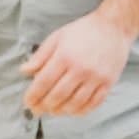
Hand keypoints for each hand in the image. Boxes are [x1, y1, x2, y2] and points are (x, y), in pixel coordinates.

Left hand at [20, 11, 134, 116]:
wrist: (114, 27)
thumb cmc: (83, 31)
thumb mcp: (57, 38)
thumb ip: (40, 56)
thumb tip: (24, 71)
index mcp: (64, 57)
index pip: (43, 83)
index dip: (33, 96)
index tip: (28, 102)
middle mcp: (81, 69)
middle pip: (58, 96)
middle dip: (44, 106)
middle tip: (37, 110)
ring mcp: (96, 77)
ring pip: (75, 103)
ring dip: (61, 111)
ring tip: (53, 111)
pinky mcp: (109, 82)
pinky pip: (94, 103)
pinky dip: (81, 111)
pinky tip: (73, 111)